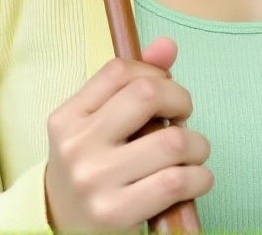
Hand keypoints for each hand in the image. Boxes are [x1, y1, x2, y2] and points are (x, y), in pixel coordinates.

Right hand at [44, 36, 213, 231]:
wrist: (62, 228)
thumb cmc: (91, 168)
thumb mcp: (97, 124)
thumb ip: (131, 82)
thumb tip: (168, 45)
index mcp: (68, 117)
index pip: (119, 70)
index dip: (154, 73)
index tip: (164, 90)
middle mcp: (77, 146)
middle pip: (147, 94)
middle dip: (180, 99)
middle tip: (183, 117)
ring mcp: (95, 180)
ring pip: (170, 141)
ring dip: (198, 145)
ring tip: (194, 153)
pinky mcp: (115, 214)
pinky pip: (175, 182)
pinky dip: (200, 177)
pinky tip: (197, 179)